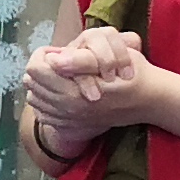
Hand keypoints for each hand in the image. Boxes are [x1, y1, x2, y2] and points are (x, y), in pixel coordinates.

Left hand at [22, 27, 151, 154]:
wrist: (148, 101)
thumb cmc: (131, 74)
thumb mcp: (109, 60)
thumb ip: (78, 60)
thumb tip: (52, 60)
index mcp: (71, 91)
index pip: (35, 68)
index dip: (45, 54)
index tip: (60, 52)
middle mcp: (65, 108)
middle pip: (31, 82)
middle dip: (42, 68)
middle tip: (61, 63)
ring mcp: (66, 120)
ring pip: (34, 98)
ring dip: (42, 85)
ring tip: (60, 77)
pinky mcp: (69, 127)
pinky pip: (43, 113)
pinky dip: (46, 102)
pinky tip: (62, 93)